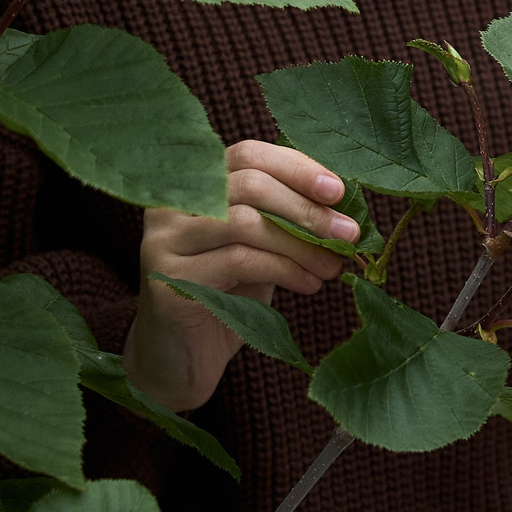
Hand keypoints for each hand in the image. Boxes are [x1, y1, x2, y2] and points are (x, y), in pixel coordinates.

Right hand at [121, 140, 358, 411]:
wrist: (182, 357)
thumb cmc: (228, 291)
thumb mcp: (260, 243)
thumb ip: (285, 214)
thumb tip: (342, 200)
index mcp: (192, 184)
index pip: (248, 154)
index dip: (296, 168)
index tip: (337, 191)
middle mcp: (169, 206)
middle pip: (248, 185)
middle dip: (306, 209)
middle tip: (348, 234)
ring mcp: (162, 242)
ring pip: (245, 223)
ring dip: (301, 244)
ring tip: (334, 265)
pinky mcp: (169, 280)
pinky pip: (239, 262)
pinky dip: (285, 270)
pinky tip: (310, 283)